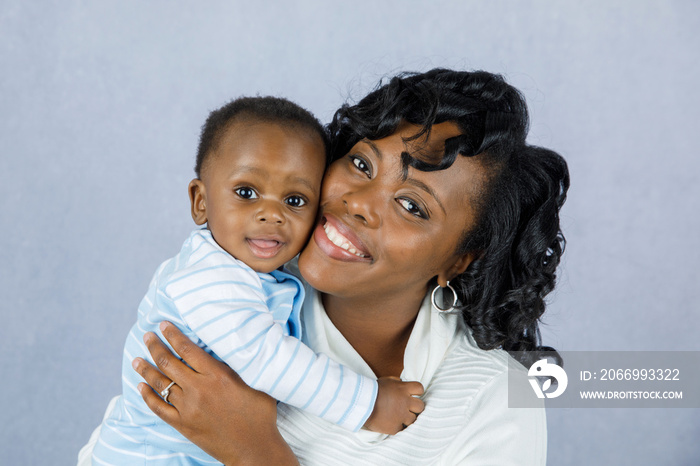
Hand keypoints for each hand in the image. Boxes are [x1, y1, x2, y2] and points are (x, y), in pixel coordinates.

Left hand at [132, 321, 297, 465]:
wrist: (253, 448)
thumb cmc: (259, 414)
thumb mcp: (254, 381)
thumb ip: (236, 365)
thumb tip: (227, 347)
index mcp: (216, 375)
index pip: (187, 349)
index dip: (173, 335)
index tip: (163, 325)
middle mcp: (198, 389)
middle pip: (169, 363)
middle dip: (155, 347)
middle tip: (147, 336)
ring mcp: (188, 408)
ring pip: (160, 384)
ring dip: (146, 369)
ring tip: (137, 359)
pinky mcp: (183, 425)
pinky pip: (158, 408)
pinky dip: (148, 396)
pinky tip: (141, 387)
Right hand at [363, 376, 424, 434]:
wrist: (360, 404)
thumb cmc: (371, 391)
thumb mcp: (386, 381)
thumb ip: (397, 382)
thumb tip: (403, 383)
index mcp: (403, 389)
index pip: (420, 388)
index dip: (417, 392)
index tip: (412, 394)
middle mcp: (405, 402)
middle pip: (420, 406)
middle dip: (415, 406)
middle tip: (407, 407)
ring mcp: (401, 416)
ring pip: (413, 419)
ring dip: (407, 417)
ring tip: (399, 416)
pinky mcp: (395, 427)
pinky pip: (402, 428)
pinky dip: (397, 426)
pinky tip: (391, 422)